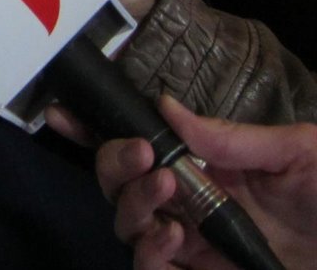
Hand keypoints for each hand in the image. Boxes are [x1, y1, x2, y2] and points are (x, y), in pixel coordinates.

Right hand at [93, 97, 316, 269]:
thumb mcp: (299, 153)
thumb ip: (233, 136)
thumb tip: (167, 106)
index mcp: (209, 161)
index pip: (144, 139)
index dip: (100, 125)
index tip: (67, 110)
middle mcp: (190, 198)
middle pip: (120, 178)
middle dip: (114, 161)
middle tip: (141, 154)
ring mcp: (193, 243)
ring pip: (127, 220)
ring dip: (133, 201)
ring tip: (165, 192)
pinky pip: (150, 266)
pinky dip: (149, 250)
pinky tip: (173, 235)